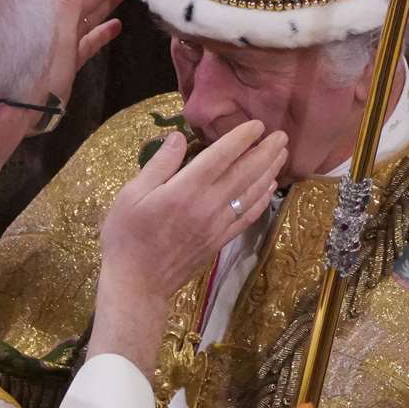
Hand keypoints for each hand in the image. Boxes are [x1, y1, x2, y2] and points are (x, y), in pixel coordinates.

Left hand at [43, 0, 132, 104]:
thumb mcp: (56, 37)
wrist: (14, 114)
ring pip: (91, 12)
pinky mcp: (65, 64)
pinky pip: (87, 42)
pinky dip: (102, 32)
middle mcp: (58, 21)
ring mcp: (62, 42)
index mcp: (55, 10)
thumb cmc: (35, 76)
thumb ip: (69, 3)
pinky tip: (116, 26)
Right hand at [88, 121, 285, 371]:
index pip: (221, 156)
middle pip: (244, 172)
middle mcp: (208, 205)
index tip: (257, 124)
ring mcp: (217, 225)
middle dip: (265, 151)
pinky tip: (269, 187)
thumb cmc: (127, 236)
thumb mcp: (131, 194)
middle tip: (282, 135)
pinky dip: (262, 199)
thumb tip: (179, 137)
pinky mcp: (220, 240)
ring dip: (269, 171)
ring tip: (282, 154)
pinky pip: (248, 216)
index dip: (241, 138)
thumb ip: (159, 165)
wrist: (137, 282)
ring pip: (251, 193)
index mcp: (185, 189)